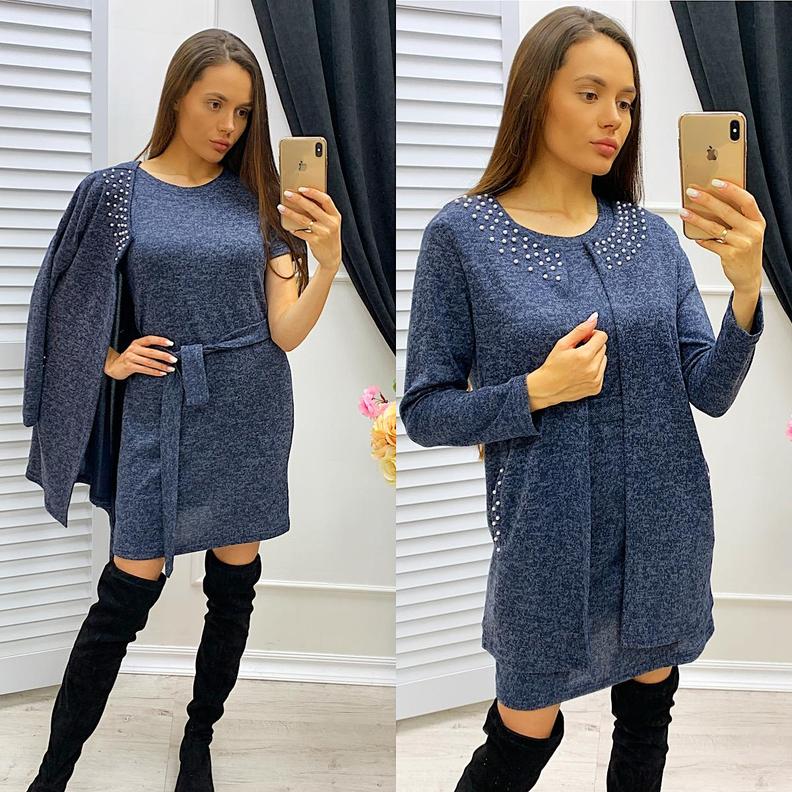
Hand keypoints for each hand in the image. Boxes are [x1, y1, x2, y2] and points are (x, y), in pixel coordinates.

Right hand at [104, 335, 176, 380]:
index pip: (150, 339)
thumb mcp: (138, 350)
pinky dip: (155, 372)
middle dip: (164, 356)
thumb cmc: (131, 358)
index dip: (160, 340)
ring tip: (171, 369)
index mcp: (137, 342)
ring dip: (162, 366)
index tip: (171, 343)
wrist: (114, 367)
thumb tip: (168, 352)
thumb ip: (148, 349)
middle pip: (151, 352)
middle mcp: (133, 349)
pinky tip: (162, 373)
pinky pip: (145, 370)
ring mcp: (130, 357)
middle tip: (175, 359)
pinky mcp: (129, 366)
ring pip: (149, 362)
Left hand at [277, 186, 341, 272]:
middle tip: (287, 193)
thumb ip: (322, 211)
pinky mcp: (315, 242)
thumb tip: (303, 197)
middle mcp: (331, 224)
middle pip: (312, 208)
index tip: (302, 188)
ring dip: (290, 212)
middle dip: (298, 199)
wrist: (332, 257)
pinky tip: (288, 226)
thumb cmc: (329, 236)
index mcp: (335, 216)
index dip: (313, 192)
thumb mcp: (331, 222)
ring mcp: (323, 233)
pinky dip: (293, 229)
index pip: (326, 200)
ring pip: (304, 220)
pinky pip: (301, 233)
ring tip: (281, 207)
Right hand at [528, 316, 607, 408]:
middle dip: (593, 346)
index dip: (592, 335)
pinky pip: (601, 372)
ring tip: (579, 363)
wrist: (546, 389)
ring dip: (594, 358)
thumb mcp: (563, 344)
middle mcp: (592, 369)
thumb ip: (581, 330)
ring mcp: (596, 379)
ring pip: (603, 359)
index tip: (583, 339)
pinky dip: (594, 370)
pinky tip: (580, 373)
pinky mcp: (596, 387)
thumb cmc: (552, 364)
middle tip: (578, 352)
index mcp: (584, 355)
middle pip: (603, 347)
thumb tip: (595, 317)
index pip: (602, 336)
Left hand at [680, 179, 764, 293]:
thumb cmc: (746, 250)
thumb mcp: (748, 231)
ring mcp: (742, 244)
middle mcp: (752, 231)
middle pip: (726, 211)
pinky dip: (701, 239)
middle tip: (691, 192)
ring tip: (683, 212)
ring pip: (714, 227)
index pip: (746, 200)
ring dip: (696, 218)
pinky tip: (694, 236)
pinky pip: (711, 244)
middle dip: (706, 200)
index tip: (715, 181)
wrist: (748, 276)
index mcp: (758, 221)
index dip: (731, 190)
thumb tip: (712, 200)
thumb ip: (737, 218)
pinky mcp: (731, 255)